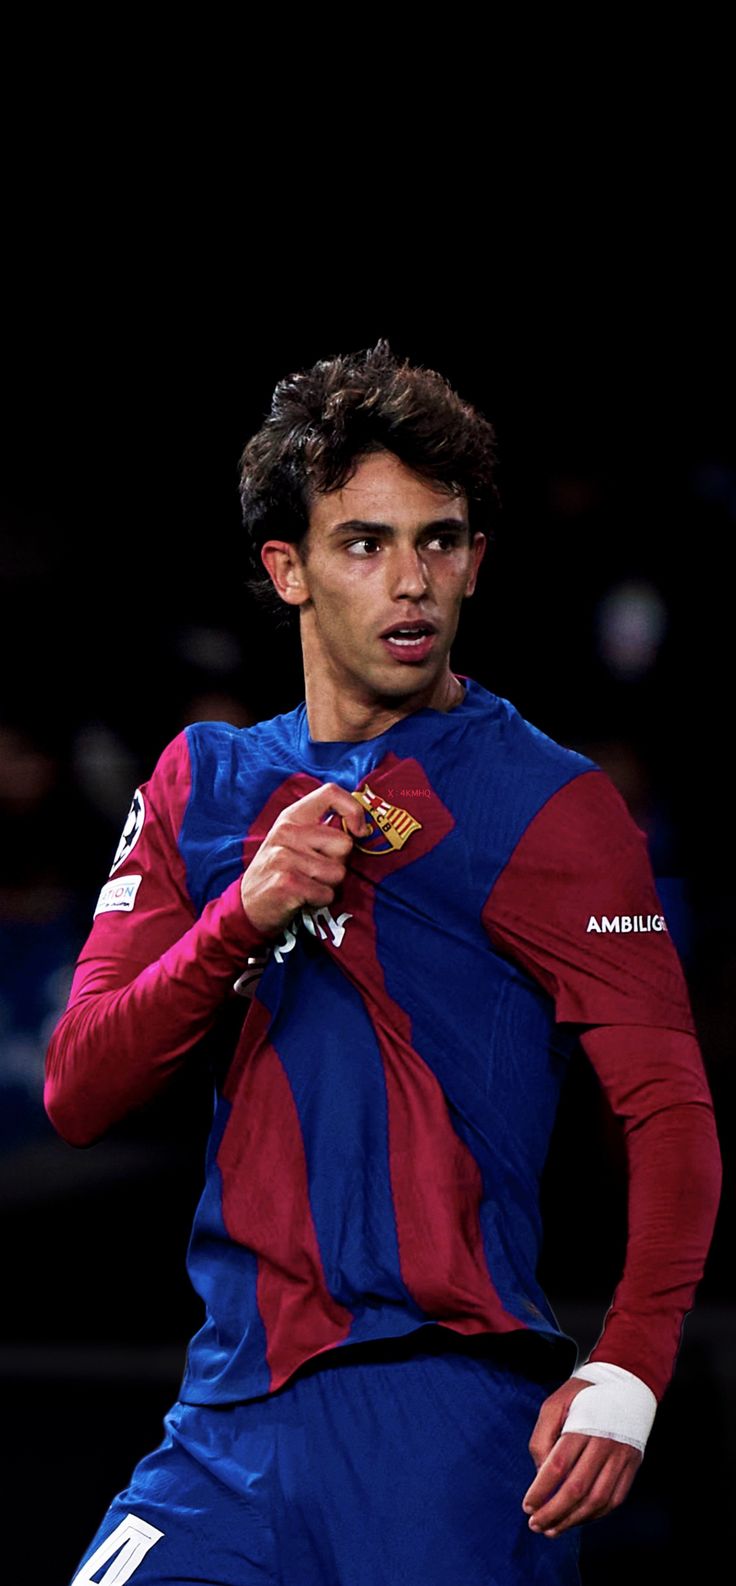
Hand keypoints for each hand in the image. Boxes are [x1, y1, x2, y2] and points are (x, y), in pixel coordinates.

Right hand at [240, 781, 369, 936]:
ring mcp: (284, 856)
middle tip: (316, 871)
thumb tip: (360, 828)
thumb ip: (322, 830)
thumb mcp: (294, 841)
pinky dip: (320, 901)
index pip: (330, 793)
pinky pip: (327, 893)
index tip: (359, 831)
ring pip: (338, 872)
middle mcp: (287, 831)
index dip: (353, 810)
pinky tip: (302, 898)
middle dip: (339, 862)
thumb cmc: (281, 871)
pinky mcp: (286, 882)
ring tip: (307, 885)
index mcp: (292, 816)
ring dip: (329, 885)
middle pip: (344, 843)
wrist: (248, 906)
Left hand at [522, 1376, 642, 1537]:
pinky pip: (614, 1500)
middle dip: (553, 1512)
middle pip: (577, 1488)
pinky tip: (577, 1519)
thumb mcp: (554, 1404)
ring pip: (597, 1500)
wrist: (626, 1384)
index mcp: (583, 1425)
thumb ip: (542, 1437)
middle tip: (535, 1524)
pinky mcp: (631, 1466)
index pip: (558, 1466)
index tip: (527, 1505)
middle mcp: (605, 1443)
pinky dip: (594, 1516)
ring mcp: (621, 1457)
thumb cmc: (583, 1394)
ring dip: (573, 1520)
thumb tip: (539, 1474)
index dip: (541, 1490)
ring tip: (552, 1529)